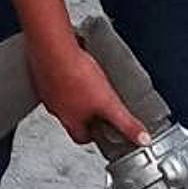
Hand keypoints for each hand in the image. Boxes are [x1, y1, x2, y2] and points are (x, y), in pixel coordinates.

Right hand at [26, 34, 149, 147]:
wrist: (53, 49)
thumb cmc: (76, 75)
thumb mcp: (110, 104)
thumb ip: (126, 123)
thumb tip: (142, 139)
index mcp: (71, 120)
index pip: (81, 138)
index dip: (93, 136)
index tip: (102, 132)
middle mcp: (57, 108)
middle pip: (72, 118)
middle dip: (85, 115)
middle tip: (97, 108)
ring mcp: (49, 90)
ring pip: (63, 99)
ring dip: (75, 95)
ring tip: (89, 86)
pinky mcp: (44, 73)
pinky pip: (55, 79)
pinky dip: (65, 77)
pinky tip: (75, 67)